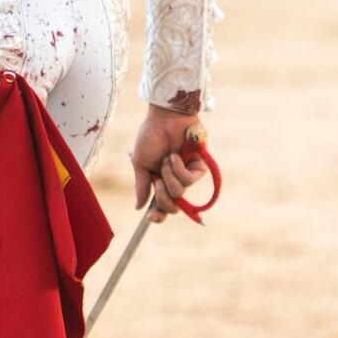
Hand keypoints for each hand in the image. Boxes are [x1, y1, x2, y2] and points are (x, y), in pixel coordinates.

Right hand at [130, 103, 207, 220]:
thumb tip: (138, 207)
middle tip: (157, 182)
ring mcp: (187, 174)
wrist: (164, 119)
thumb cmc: (151, 136)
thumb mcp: (140, 163)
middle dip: (163, 197)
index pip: (161, 206)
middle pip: (172, 206)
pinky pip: (189, 180)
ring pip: (179, 192)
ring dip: (169, 176)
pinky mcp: (199, 167)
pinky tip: (175, 156)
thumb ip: (141, 185)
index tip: (150, 218)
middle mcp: (174, 180)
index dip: (158, 216)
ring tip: (167, 159)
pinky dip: (179, 169)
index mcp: (160, 181)